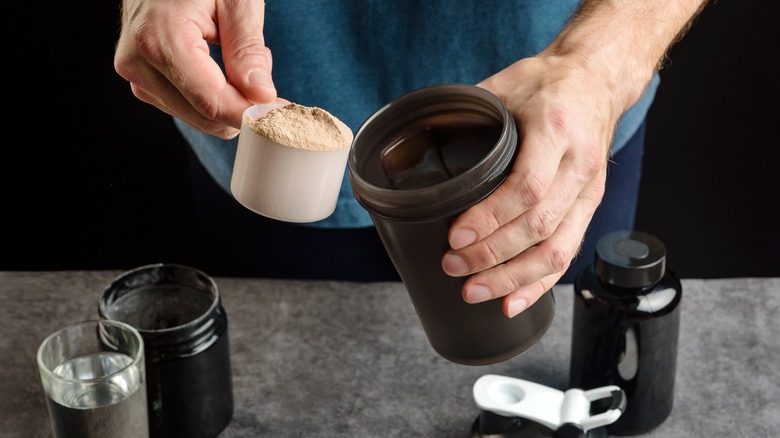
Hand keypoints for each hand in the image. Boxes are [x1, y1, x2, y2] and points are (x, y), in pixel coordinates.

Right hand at [114, 0, 277, 138]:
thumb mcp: (236, 1)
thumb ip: (247, 50)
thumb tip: (261, 96)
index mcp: (160, 39)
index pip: (211, 101)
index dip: (249, 113)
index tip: (278, 112)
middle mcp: (139, 64)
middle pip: (205, 116)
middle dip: (241, 102)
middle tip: (260, 67)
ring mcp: (136, 76)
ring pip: (198, 117)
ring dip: (227, 99)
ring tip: (234, 55)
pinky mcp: (142, 82)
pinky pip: (187, 108)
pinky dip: (211, 97)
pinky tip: (218, 65)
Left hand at [441, 0, 706, 317]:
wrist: (596, 79)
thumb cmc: (547, 83)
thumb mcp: (505, 85)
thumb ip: (467, 114)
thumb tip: (415, 140)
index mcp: (556, 129)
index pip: (527, 187)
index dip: (490, 218)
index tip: (456, 237)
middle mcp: (579, 164)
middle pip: (539, 226)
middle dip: (493, 255)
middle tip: (453, 267)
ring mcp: (588, 190)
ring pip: (558, 249)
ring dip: (514, 279)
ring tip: (474, 292)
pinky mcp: (589, 207)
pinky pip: (568, 253)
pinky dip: (540, 284)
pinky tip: (513, 302)